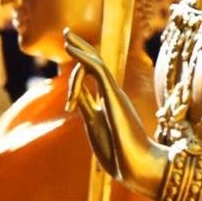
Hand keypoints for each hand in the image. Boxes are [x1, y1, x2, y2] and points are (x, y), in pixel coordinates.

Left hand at [63, 28, 165, 198]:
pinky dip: (83, 57)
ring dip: (79, 49)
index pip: (90, 79)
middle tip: (67, 34)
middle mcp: (113, 93)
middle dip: (81, 48)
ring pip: (95, 63)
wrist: (136, 166)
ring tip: (66, 37)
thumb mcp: (94, 125)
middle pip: (94, 64)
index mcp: (108, 102)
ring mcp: (114, 93)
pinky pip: (97, 69)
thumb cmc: (117, 152)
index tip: (68, 104)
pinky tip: (71, 48)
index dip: (74, 79)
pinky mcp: (114, 94)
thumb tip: (74, 95)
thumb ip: (86, 107)